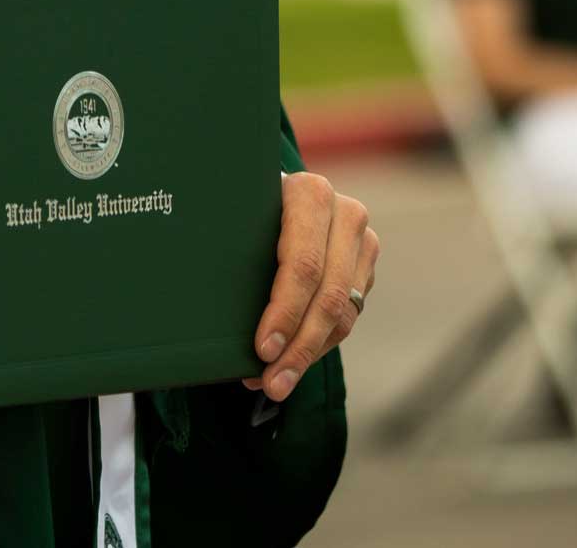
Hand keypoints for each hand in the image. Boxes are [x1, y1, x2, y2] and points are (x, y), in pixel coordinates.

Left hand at [244, 171, 377, 404]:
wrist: (275, 195)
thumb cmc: (245, 208)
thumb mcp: (237, 217)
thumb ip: (231, 250)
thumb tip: (211, 321)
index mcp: (310, 193)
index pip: (303, 264)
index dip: (284, 312)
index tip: (262, 350)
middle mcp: (345, 214)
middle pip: (329, 295)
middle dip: (298, 347)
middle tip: (272, 384)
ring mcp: (362, 242)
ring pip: (343, 313)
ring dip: (308, 355)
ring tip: (276, 383)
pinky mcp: (366, 267)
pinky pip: (348, 318)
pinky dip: (317, 346)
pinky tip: (290, 362)